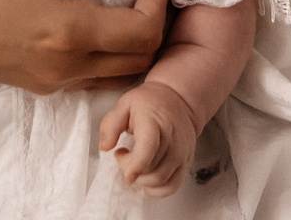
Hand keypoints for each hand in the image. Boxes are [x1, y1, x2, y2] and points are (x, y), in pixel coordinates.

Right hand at [0, 0, 168, 94]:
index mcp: (65, 32)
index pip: (143, 33)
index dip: (161, 3)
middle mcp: (64, 67)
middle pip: (140, 62)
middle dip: (156, 27)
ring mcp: (50, 82)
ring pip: (119, 77)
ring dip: (136, 47)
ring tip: (130, 7)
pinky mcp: (36, 86)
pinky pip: (92, 80)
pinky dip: (111, 59)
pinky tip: (98, 25)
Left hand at [99, 80, 199, 196]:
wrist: (179, 101)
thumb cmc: (149, 102)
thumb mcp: (124, 104)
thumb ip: (111, 125)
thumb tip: (104, 147)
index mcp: (154, 123)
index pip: (148, 148)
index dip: (134, 164)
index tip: (122, 165)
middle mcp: (172, 140)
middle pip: (151, 169)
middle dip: (130, 169)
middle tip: (123, 156)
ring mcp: (181, 154)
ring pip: (161, 180)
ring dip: (141, 180)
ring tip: (133, 164)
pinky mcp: (185, 163)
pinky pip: (172, 186)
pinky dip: (156, 190)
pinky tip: (145, 180)